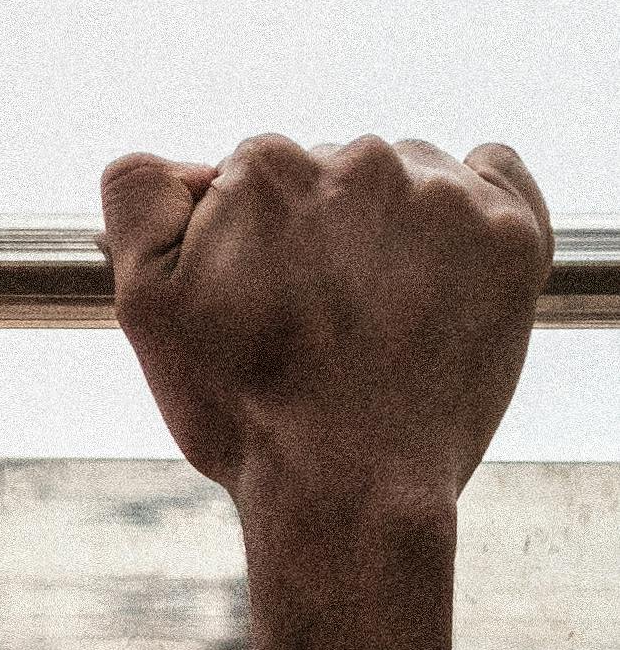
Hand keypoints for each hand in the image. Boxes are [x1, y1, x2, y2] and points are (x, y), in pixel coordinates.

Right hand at [100, 133, 550, 512]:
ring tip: (384, 312)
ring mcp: (445, 198)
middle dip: (329, 228)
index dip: (256, 239)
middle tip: (323, 317)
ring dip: (398, 224)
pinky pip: (497, 172)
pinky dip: (476, 204)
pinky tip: (453, 264)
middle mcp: (362, 162)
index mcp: (267, 169)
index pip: (260, 174)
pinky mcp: (513, 234)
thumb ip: (138, 198)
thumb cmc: (244, 407)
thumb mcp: (144, 304)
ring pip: (411, 176)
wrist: (351, 489)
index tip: (267, 298)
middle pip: (338, 171)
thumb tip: (183, 160)